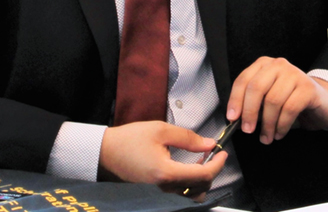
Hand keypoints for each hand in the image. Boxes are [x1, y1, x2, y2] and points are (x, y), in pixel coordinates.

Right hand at [98, 121, 225, 196]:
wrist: (104, 154)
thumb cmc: (131, 139)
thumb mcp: (162, 131)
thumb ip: (189, 138)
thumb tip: (210, 144)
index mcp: (166, 174)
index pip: (202, 176)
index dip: (217, 164)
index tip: (223, 151)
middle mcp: (162, 190)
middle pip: (198, 190)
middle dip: (211, 172)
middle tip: (213, 154)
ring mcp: (157, 195)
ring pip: (189, 196)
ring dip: (200, 181)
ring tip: (201, 161)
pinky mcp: (152, 195)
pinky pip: (177, 196)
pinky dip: (188, 185)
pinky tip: (187, 169)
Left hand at [227, 57, 327, 143]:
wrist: (321, 101)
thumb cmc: (289, 101)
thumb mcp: (267, 99)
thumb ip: (252, 103)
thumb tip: (235, 118)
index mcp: (265, 65)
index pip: (244, 80)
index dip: (235, 100)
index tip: (232, 118)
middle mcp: (280, 65)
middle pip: (257, 88)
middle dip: (249, 113)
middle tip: (248, 130)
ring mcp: (295, 74)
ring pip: (273, 100)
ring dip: (267, 124)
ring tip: (267, 137)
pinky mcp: (308, 88)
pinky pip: (289, 109)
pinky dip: (282, 126)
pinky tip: (280, 133)